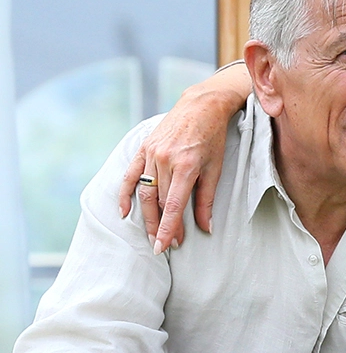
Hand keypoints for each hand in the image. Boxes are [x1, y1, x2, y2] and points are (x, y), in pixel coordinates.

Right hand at [117, 63, 249, 251]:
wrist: (202, 106)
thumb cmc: (213, 138)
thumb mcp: (215, 168)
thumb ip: (207, 200)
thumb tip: (206, 227)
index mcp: (187, 166)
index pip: (174, 206)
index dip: (167, 228)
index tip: (163, 247)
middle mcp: (166, 160)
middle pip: (159, 202)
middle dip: (161, 226)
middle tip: (164, 245)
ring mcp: (152, 153)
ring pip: (146, 192)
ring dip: (147, 216)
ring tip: (151, 234)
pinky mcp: (144, 147)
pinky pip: (131, 175)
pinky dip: (125, 193)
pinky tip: (124, 212)